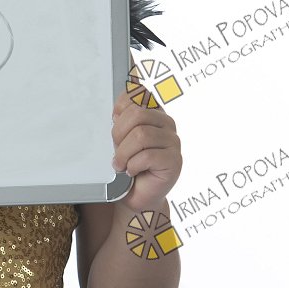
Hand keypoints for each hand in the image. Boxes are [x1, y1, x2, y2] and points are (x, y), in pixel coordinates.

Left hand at [111, 89, 181, 212]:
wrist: (136, 194)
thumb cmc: (127, 163)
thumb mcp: (120, 136)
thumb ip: (123, 116)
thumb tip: (125, 94)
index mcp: (154, 112)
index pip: (139, 93)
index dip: (121, 108)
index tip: (114, 123)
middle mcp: (167, 123)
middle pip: (138, 114)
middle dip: (119, 134)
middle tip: (116, 150)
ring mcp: (173, 142)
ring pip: (141, 135)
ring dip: (123, 153)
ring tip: (120, 164)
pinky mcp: (174, 161)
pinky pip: (148, 156)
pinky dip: (133, 165)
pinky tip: (132, 171)